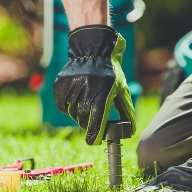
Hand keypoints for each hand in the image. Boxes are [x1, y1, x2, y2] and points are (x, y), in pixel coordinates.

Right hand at [53, 25, 135, 144]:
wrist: (93, 50)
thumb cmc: (110, 72)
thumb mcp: (121, 89)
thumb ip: (125, 110)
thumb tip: (130, 130)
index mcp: (102, 92)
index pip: (96, 121)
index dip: (95, 135)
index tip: (94, 140)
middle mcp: (86, 89)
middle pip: (83, 118)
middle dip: (87, 124)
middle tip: (91, 122)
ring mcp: (72, 85)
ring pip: (72, 112)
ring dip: (78, 115)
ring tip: (85, 107)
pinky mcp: (61, 84)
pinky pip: (62, 104)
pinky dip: (67, 107)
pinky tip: (75, 101)